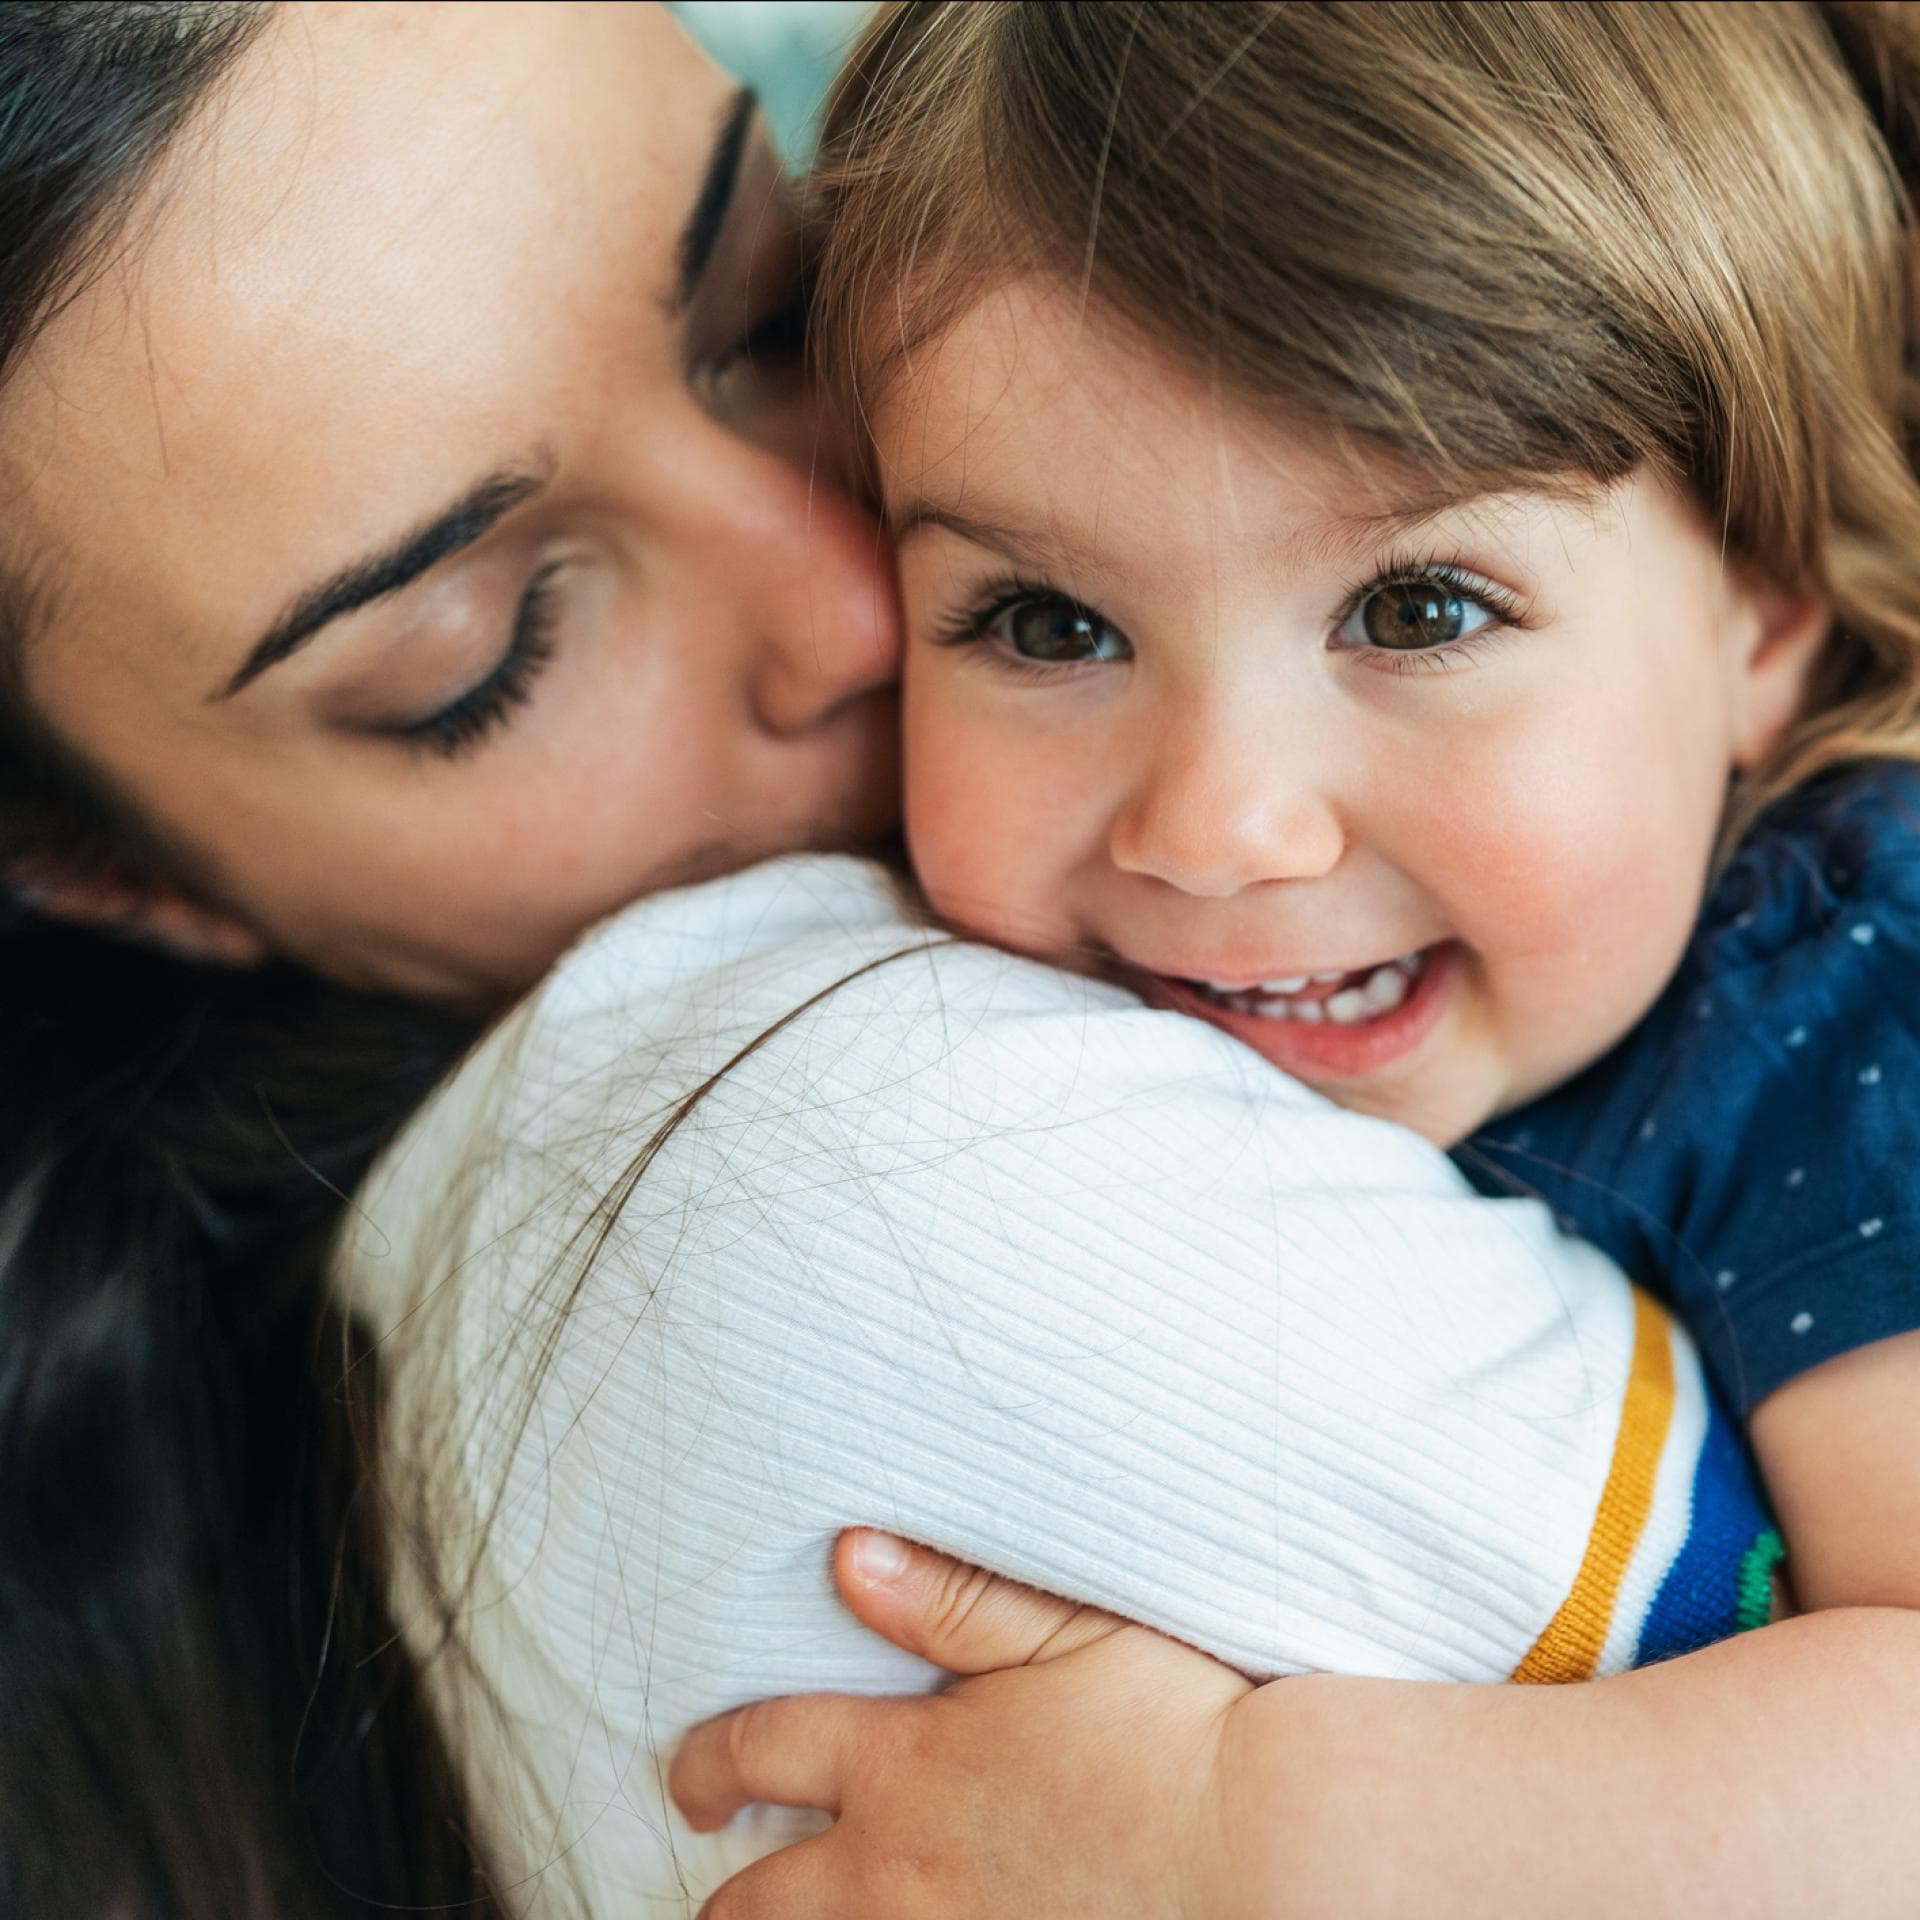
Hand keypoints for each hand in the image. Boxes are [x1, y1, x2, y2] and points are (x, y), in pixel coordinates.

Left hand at [670, 1530, 1252, 1919]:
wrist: (1272, 1855)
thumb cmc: (1178, 1732)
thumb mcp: (1065, 1635)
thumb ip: (951, 1600)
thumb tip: (851, 1555)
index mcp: (906, 1765)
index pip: (763, 1750)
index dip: (708, 1761)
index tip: (689, 1777)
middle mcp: (897, 1872)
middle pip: (756, 1904)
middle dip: (725, 1899)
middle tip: (717, 1893)